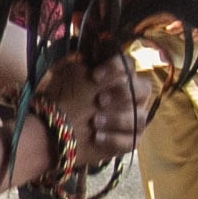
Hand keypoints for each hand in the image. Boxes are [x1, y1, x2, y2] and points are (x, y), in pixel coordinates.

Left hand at [40, 55, 149, 170]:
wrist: (53, 132)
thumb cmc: (62, 101)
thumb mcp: (66, 77)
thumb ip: (78, 64)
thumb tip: (85, 57)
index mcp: (118, 78)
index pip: (129, 65)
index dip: (116, 68)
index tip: (94, 76)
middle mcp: (130, 98)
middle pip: (144, 89)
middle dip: (122, 93)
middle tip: (99, 100)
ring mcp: (132, 120)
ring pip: (140, 117)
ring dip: (118, 118)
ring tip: (94, 121)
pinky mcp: (128, 142)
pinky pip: (132, 140)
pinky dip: (115, 139)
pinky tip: (96, 137)